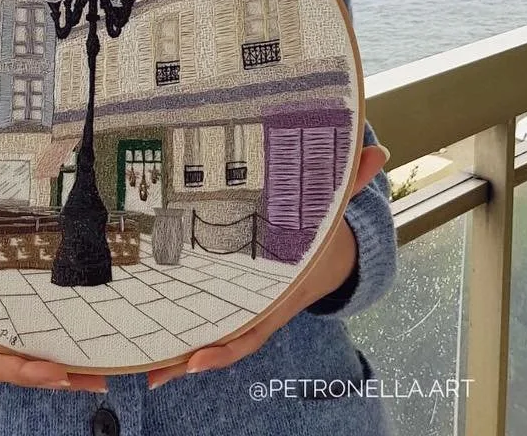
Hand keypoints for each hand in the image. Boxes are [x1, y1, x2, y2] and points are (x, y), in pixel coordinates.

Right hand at [0, 203, 107, 392]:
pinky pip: (21, 354)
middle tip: (93, 371)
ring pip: (21, 365)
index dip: (15, 364)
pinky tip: (81, 363)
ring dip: (60, 372)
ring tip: (102, 372)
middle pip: (12, 367)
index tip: (49, 368)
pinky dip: (50, 362)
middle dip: (51, 373)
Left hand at [146, 142, 389, 390]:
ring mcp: (247, 310)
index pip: (253, 326)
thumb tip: (378, 152)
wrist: (332, 260)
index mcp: (282, 292)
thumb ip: (350, 183)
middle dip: (193, 358)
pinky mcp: (233, 304)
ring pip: (215, 341)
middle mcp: (262, 308)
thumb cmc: (322, 235)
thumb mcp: (335, 210)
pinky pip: (211, 329)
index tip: (198, 358)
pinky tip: (158, 360)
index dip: (228, 345)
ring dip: (182, 359)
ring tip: (148, 374)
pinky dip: (187, 348)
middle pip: (226, 341)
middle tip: (157, 373)